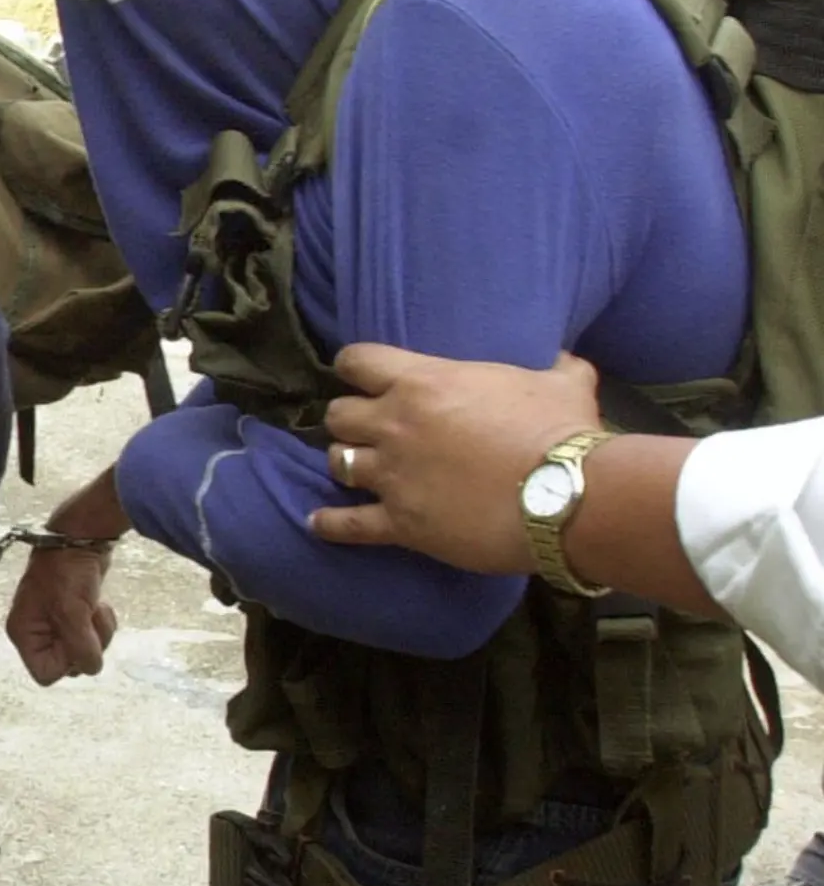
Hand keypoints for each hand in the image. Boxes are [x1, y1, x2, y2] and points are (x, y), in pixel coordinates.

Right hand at [5, 543, 116, 684]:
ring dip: (97, 635)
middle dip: (86, 646)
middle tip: (89, 622)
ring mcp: (54, 623)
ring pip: (82, 651)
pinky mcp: (72, 614)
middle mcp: (36, 632)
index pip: (45, 673)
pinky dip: (99, 625)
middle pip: (66, 664)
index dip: (66, 662)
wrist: (79, 536)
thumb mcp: (72, 612)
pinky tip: (99, 605)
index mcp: (25, 634)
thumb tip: (91, 667)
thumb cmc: (67, 572)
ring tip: (96, 610)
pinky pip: (90, 636)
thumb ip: (80, 647)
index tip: (75, 638)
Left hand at [310, 345, 601, 573]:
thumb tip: (569, 360)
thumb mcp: (564, 384)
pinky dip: (331, 524)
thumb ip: (556, 367)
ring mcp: (393, 475)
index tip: (360, 375)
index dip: (354, 367)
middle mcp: (394, 425)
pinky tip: (317, 524)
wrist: (566, 495)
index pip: (357, 360)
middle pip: (339, 415)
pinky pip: (348, 524)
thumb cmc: (562, 432)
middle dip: (350, 420)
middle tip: (367, 428)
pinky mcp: (400, 522)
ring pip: (338, 462)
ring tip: (355, 468)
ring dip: (345, 463)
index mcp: (422, 382)